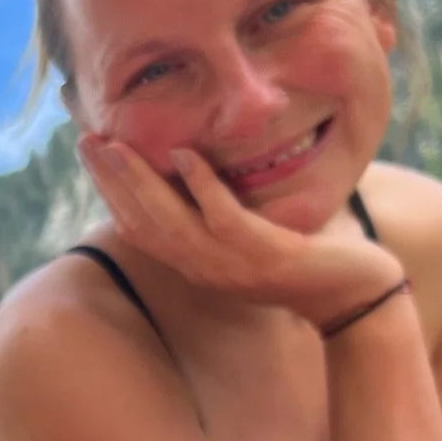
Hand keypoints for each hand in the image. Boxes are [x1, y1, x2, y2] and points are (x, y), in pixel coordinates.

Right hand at [78, 133, 404, 327]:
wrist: (355, 299)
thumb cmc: (311, 261)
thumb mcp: (256, 236)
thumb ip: (226, 210)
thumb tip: (204, 166)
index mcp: (197, 265)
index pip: (138, 228)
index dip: (110, 193)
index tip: (92, 155)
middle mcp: (205, 269)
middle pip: (142, 223)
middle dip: (110, 181)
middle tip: (86, 141)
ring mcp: (231, 266)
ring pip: (171, 222)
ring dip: (140, 182)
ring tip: (116, 145)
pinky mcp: (264, 256)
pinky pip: (223, 218)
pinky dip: (202, 186)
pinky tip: (184, 154)